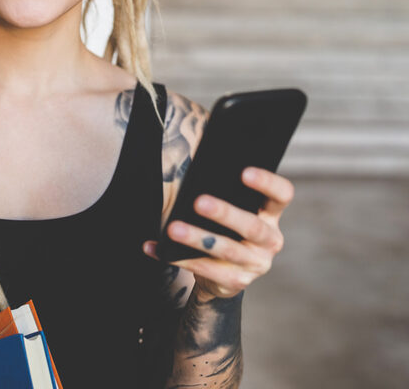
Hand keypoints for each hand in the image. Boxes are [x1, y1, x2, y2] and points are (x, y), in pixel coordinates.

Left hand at [143, 167, 293, 299]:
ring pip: (226, 250)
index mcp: (270, 215)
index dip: (267, 183)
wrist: (224, 272)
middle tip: (198, 202)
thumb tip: (196, 156)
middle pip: (252, 226)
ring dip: (197, 238)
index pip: (281, 195)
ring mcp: (255, 263)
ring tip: (173, 228)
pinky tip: (156, 247)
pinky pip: (204, 269)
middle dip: (225, 213)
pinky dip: (177, 258)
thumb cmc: (225, 227)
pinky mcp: (236, 281)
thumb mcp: (233, 208)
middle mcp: (269, 240)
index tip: (243, 172)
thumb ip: (224, 189)